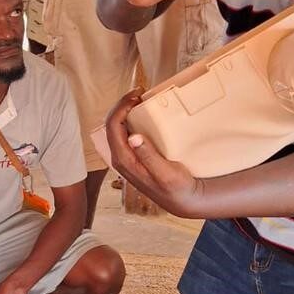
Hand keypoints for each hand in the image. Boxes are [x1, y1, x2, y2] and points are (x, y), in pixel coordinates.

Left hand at [104, 90, 200, 216]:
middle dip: (122, 105)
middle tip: (139, 93)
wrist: (182, 200)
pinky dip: (131, 119)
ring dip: (125, 110)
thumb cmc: (176, 188)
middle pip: (112, 124)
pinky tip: (142, 113)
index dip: (121, 107)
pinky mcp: (133, 155)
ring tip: (140, 99)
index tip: (137, 96)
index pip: (113, 126)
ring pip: (117, 127)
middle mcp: (120, 157)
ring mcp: (126, 156)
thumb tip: (133, 137)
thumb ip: (148, 156)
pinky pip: (125, 132)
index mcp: (124, 160)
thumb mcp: (166, 173)